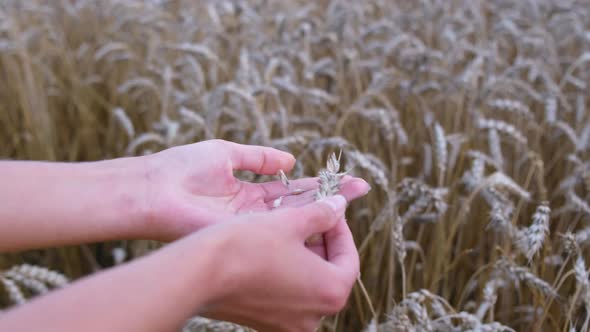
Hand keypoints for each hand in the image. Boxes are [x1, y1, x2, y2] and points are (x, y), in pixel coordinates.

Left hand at [140, 139, 369, 240]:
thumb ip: (260, 158)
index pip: (292, 189)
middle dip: (330, 196)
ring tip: (352, 198)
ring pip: (293, 217)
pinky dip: (302, 218)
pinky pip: (278, 225)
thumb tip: (291, 159)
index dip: (318, 183)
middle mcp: (254, 212)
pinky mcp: (244, 233)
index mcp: (248, 192)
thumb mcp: (227, 153)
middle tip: (361, 189)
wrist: (152, 190)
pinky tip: (325, 211)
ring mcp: (251, 225)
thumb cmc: (181, 168)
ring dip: (323, 207)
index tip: (344, 177)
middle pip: (299, 204)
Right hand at [195, 195, 358, 331]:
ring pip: (308, 283)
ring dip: (304, 255)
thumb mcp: (290, 221)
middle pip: (330, 272)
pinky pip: (287, 294)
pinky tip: (271, 248)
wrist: (197, 274)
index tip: (330, 209)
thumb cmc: (246, 245)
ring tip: (289, 228)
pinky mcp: (266, 323)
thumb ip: (322, 214)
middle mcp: (314, 317)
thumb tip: (338, 205)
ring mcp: (288, 324)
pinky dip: (286, 271)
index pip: (348, 257)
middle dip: (323, 241)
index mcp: (330, 292)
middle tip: (311, 215)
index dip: (341, 229)